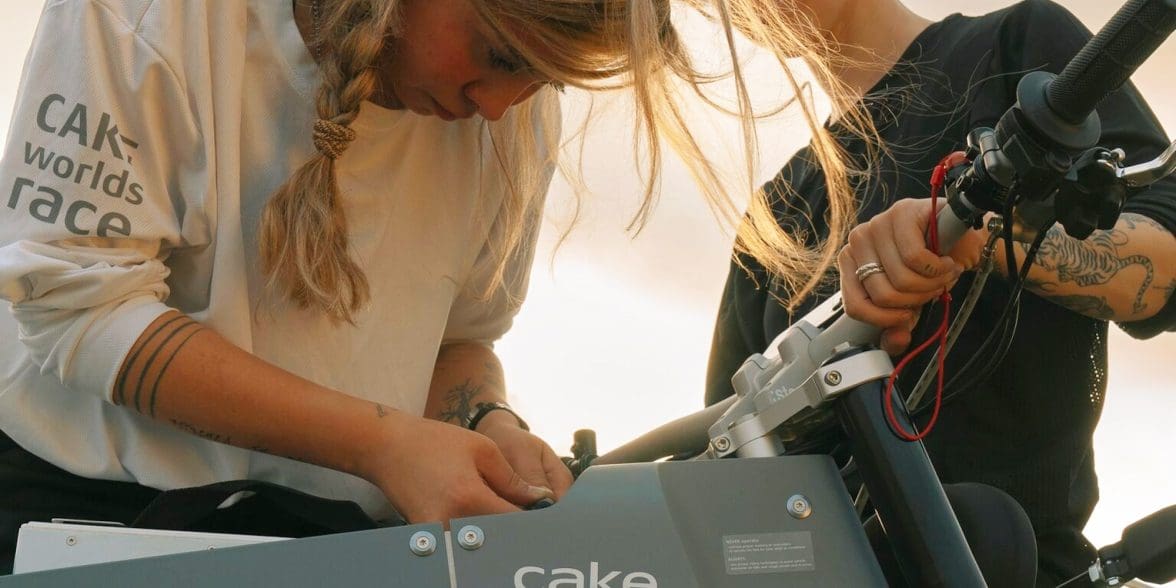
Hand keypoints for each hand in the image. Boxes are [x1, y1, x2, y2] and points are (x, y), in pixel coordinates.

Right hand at [360, 411, 553, 524]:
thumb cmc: (434, 442)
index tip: (545, 515)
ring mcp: (437, 532)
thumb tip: (539, 499)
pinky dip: (475, 531)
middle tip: (526, 513)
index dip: (534, 520)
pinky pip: (460, 540)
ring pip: (480, 541)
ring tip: (502, 510)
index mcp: (470, 498)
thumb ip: (512, 480)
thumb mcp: (482, 449)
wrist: (386, 447)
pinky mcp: (427, 535)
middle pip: (499, 537)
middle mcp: (452, 522)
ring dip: (496, 531)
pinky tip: (480, 513)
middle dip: (516, 528)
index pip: (515, 522)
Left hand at [838, 198, 985, 354]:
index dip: (886, 319)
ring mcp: (878, 224)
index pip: (855, 306)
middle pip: (882, 295)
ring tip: (942, 275)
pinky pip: (915, 258)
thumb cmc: (933, 266)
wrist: (965, 240)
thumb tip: (896, 340)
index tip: (908, 314)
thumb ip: (898, 325)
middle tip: (932, 290)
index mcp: (851, 263)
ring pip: (900, 278)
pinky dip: (938, 269)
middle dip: (916, 300)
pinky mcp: (902, 213)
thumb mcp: (912, 301)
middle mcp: (858, 241)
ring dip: (931, 285)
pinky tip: (946, 262)